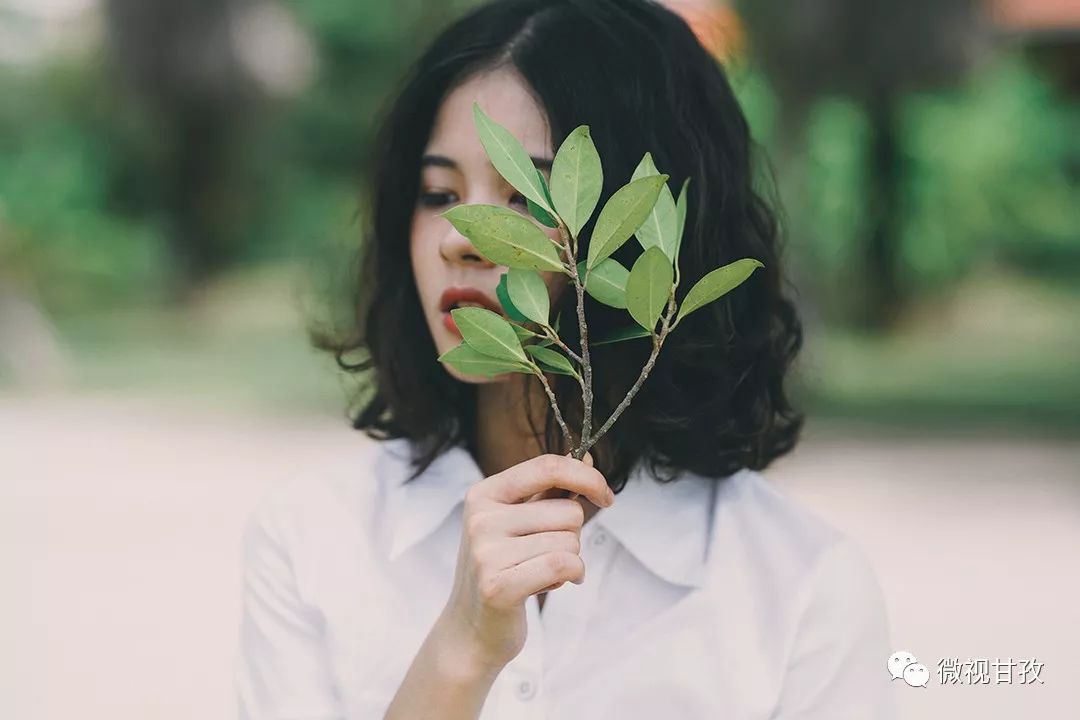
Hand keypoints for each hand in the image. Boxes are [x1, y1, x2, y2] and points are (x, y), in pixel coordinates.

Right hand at [436, 451, 612, 673]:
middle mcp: (481, 518)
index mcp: (485, 494)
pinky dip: (572, 575)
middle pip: (568, 510)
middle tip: (548, 554)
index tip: (605, 495)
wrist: (470, 629)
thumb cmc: (503, 569)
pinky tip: (554, 584)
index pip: (547, 467)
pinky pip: (563, 565)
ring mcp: (486, 552)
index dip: (587, 477)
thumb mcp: (520, 522)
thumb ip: (551, 490)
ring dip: (570, 560)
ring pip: (570, 541)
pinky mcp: (498, 586)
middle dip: (573, 536)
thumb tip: (588, 457)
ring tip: (542, 572)